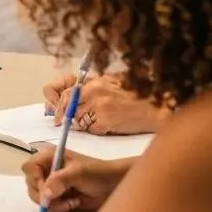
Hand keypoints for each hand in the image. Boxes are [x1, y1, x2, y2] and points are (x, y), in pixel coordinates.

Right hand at [22, 145, 124, 211]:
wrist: (113, 187)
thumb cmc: (97, 173)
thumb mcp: (78, 173)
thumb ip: (59, 181)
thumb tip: (45, 196)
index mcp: (49, 157)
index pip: (29, 168)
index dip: (35, 179)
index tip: (47, 189)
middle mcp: (47, 170)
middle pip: (31, 185)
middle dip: (44, 196)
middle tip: (60, 198)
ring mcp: (52, 186)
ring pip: (39, 199)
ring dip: (54, 204)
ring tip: (71, 202)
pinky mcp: (58, 199)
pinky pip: (49, 208)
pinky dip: (59, 209)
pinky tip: (73, 204)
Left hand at [51, 72, 169, 134]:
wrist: (156, 109)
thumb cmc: (135, 96)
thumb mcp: (112, 82)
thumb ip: (91, 86)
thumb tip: (70, 95)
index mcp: (94, 81)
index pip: (65, 90)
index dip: (57, 102)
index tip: (55, 111)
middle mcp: (93, 91)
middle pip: (67, 105)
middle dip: (64, 116)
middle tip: (63, 123)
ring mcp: (98, 106)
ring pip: (77, 120)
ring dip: (82, 124)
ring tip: (97, 122)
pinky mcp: (105, 121)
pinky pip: (91, 129)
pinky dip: (95, 131)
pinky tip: (107, 127)